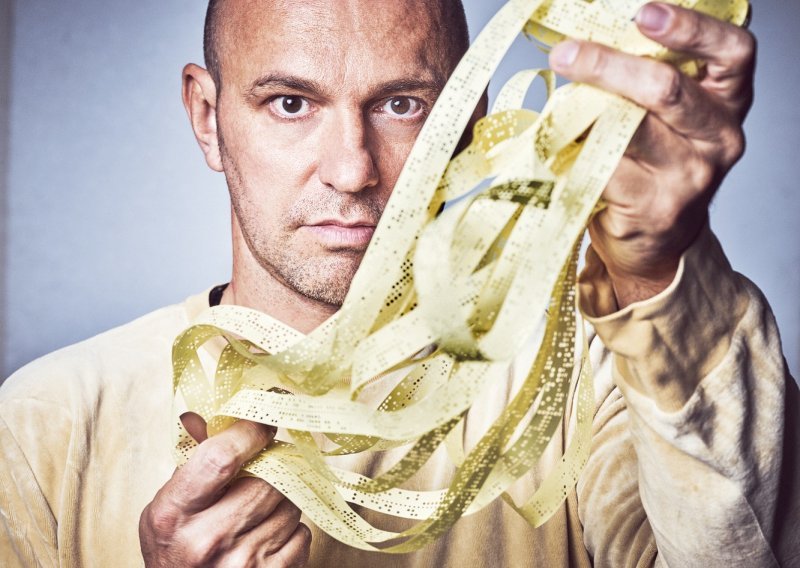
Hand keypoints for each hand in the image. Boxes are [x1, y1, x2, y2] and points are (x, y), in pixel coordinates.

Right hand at [139, 416, 310, 566]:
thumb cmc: (176, 551)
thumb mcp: (170, 506)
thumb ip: (192, 460)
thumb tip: (202, 415)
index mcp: (175, 513)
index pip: (222, 457)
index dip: (251, 430)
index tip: (266, 418)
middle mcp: (207, 539)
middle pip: (267, 479)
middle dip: (272, 468)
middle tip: (266, 467)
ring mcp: (242, 563)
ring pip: (290, 504)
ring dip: (282, 499)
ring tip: (259, 509)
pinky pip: (303, 534)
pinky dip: (291, 530)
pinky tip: (267, 536)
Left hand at [549, 2, 754, 308]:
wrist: (656, 240)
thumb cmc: (658, 166)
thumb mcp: (670, 118)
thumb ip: (649, 81)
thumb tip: (586, 40)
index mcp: (728, 100)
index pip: (733, 51)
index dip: (692, 28)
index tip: (645, 13)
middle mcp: (718, 137)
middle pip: (666, 90)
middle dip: (609, 66)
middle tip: (567, 54)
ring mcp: (688, 176)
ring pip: (628, 130)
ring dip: (582, 112)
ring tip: (555, 103)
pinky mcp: (652, 207)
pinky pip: (604, 169)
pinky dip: (576, 154)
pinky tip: (559, 148)